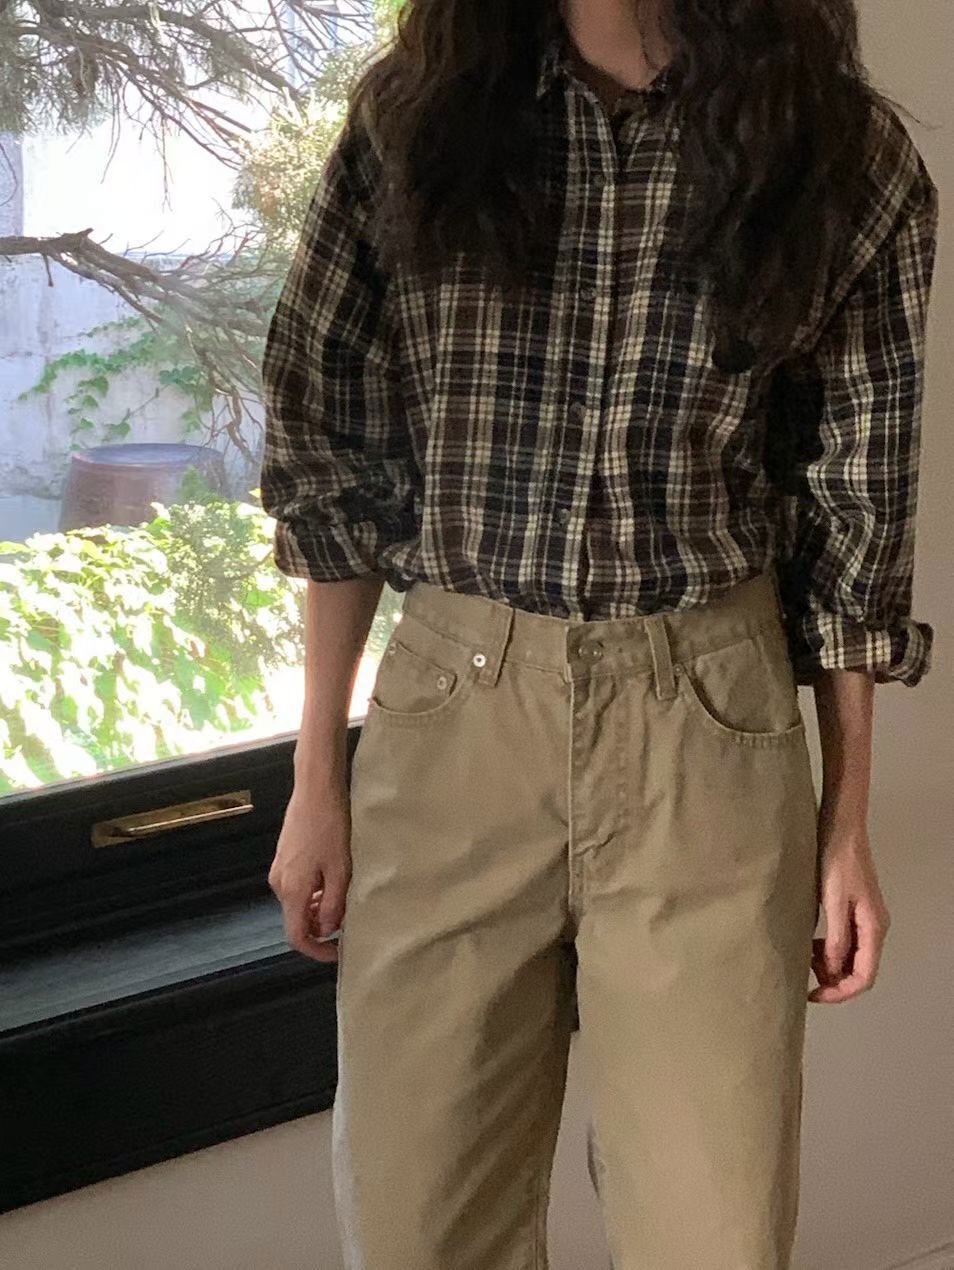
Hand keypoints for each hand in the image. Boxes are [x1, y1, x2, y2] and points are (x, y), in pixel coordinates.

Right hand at [268, 779, 351, 962]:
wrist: (316, 789)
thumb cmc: (331, 826)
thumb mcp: (340, 869)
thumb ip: (333, 904)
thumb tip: (327, 929)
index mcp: (292, 890)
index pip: (297, 936)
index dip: (317, 951)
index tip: (338, 953)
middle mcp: (279, 883)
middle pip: (297, 919)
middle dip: (322, 927)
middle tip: (349, 921)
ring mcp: (279, 869)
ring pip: (298, 902)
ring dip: (319, 908)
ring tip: (346, 896)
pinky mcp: (284, 857)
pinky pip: (298, 886)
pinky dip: (314, 892)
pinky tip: (334, 878)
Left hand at [809, 828, 889, 1003]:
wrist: (841, 827)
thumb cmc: (837, 859)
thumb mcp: (833, 901)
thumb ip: (835, 938)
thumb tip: (832, 971)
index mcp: (873, 927)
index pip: (864, 976)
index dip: (839, 992)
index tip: (813, 994)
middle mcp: (873, 926)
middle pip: (859, 969)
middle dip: (833, 980)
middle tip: (804, 977)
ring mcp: (864, 917)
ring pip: (851, 956)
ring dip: (830, 964)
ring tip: (804, 958)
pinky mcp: (853, 908)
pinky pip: (844, 940)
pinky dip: (828, 948)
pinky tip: (810, 942)